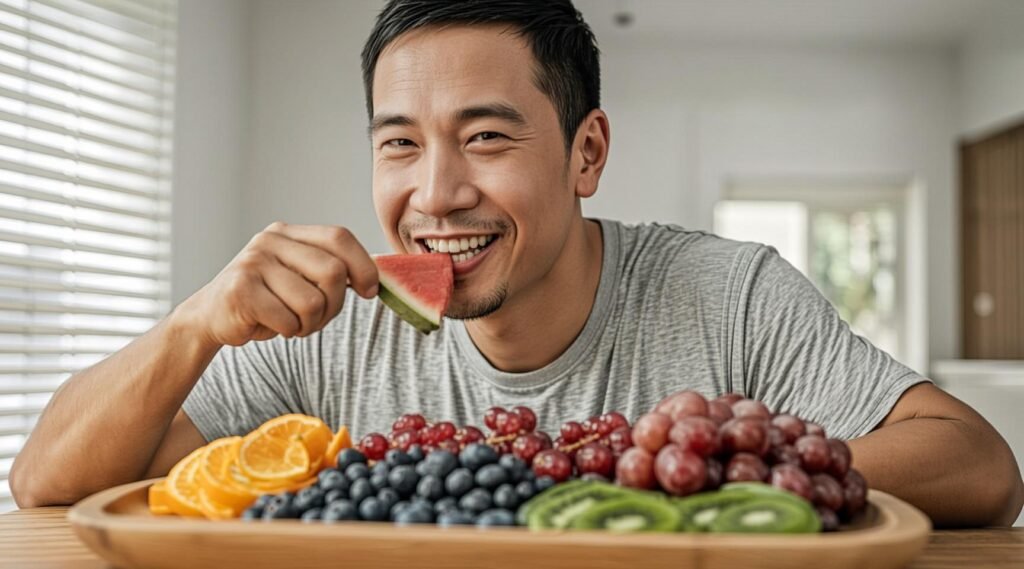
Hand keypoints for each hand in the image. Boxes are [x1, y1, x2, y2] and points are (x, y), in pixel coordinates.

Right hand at [175, 222, 378, 346]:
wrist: (210, 317)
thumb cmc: (267, 301)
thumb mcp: (299, 278)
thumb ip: (330, 271)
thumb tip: (375, 280)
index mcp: (288, 233)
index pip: (339, 237)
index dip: (363, 265)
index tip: (369, 292)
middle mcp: (270, 241)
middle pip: (333, 272)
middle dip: (334, 305)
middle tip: (317, 318)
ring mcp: (253, 263)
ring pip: (314, 302)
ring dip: (310, 324)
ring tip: (290, 322)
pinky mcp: (240, 290)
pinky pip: (289, 320)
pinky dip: (287, 331)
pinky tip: (270, 326)